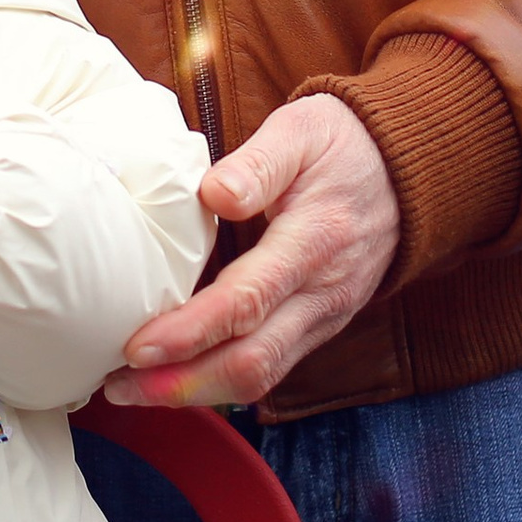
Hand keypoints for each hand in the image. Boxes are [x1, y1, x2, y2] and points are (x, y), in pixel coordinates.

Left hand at [105, 93, 398, 409]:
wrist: (405, 173)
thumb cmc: (343, 145)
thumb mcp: (302, 130)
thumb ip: (259, 163)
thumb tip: (213, 194)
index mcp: (315, 241)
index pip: (248, 301)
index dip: (191, 331)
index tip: (138, 346)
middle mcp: (323, 293)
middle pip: (251, 361)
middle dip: (181, 383)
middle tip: (117, 385)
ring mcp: (324, 316)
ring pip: (261, 376)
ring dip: (195, 392)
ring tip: (134, 390)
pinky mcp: (319, 326)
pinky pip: (271, 367)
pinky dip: (220, 381)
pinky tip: (177, 375)